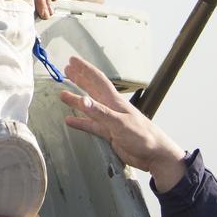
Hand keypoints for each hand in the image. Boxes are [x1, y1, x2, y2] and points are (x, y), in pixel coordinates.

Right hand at [60, 56, 187, 191]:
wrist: (154, 156)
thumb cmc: (142, 136)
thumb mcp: (120, 123)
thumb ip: (100, 112)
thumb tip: (82, 99)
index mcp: (114, 100)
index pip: (97, 80)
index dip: (85, 69)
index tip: (72, 60)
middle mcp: (110, 107)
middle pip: (92, 89)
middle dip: (79, 79)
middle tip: (66, 70)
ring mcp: (109, 120)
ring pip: (89, 107)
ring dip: (76, 100)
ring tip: (62, 94)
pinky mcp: (108, 134)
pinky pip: (90, 125)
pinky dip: (80, 122)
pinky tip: (69, 120)